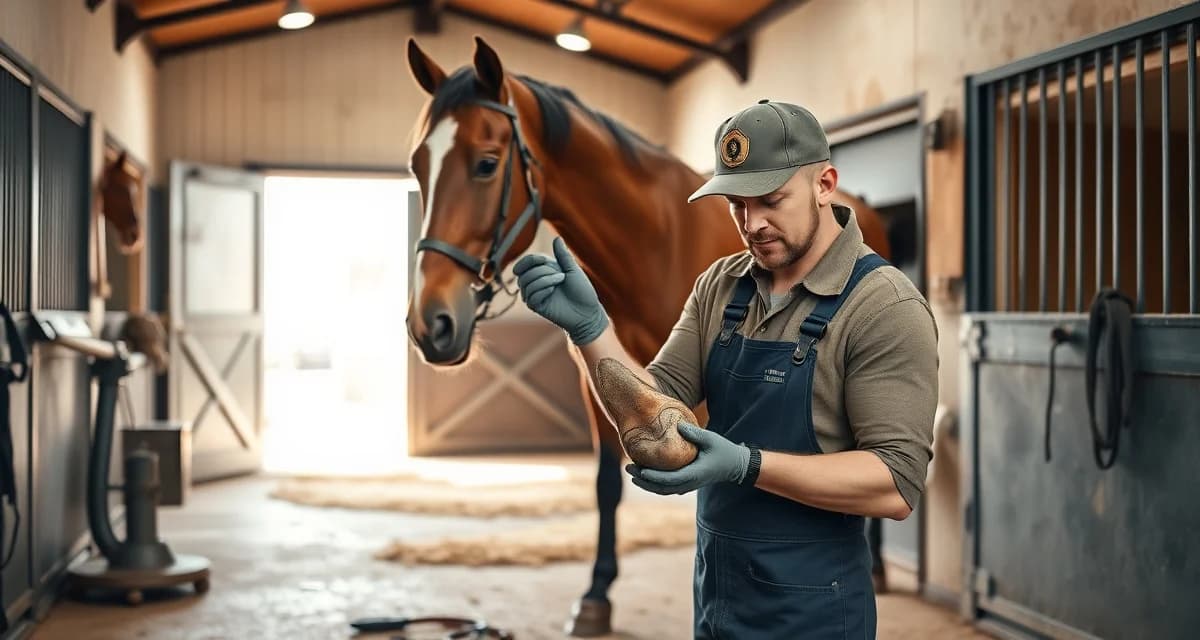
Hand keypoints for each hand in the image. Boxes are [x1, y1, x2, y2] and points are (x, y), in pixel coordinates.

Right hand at [513, 237, 608, 345]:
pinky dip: (543, 290)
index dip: (531, 259)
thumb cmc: (582, 291)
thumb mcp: (572, 269)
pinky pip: (531, 295)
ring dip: (545, 279)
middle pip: (524, 272)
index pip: (525, 262)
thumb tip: (557, 238)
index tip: (546, 260)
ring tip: (560, 281)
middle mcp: (536, 283)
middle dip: (543, 270)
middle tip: (561, 276)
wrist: (587, 311)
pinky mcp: (536, 307)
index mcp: (543, 272)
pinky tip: (553, 292)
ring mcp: (535, 295)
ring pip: (526, 282)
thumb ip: (563, 255)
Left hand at [625, 424, 750, 494]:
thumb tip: (678, 425)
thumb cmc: (724, 450)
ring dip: (646, 483)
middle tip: (627, 468)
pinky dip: (654, 484)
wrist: (735, 466)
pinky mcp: (686, 484)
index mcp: (695, 474)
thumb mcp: (711, 439)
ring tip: (631, 473)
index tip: (640, 469)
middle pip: (662, 487)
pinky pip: (667, 488)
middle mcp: (689, 483)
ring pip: (663, 490)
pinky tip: (642, 475)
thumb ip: (695, 434)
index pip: (670, 479)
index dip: (653, 476)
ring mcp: (688, 486)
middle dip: (643, 480)